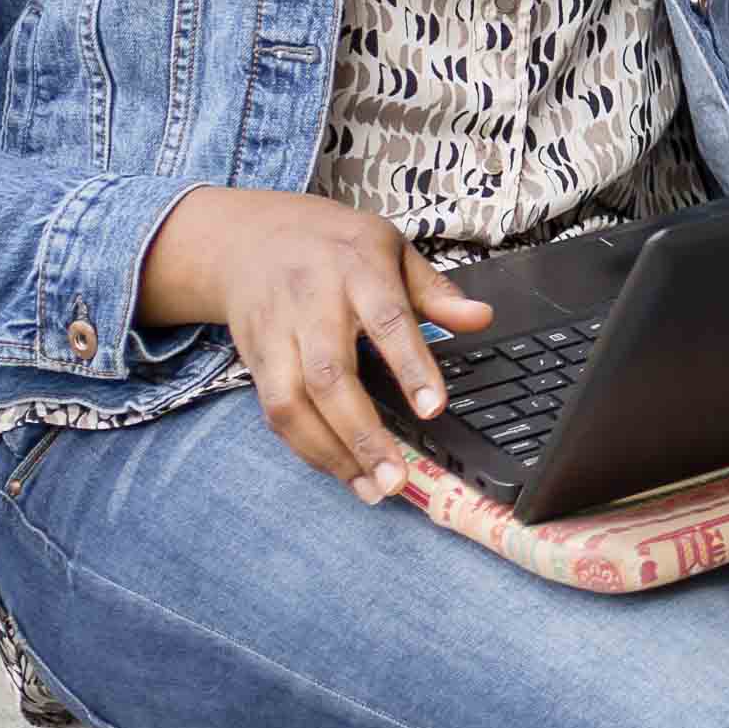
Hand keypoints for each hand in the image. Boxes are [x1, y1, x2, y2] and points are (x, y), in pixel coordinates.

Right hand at [137, 185, 493, 503]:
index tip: (433, 409)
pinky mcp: (253, 360)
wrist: (247, 239)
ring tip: (370, 488)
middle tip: (396, 478)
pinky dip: (305, 447)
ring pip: (291, 403)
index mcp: (357, 270)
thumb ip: (435, 291)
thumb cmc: (333, 244)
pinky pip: (274, 411)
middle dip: (362, 433)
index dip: (411, 366)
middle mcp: (311, 304)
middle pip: (330, 375)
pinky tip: (339, 470)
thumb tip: (481, 317)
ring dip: (330, 453)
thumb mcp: (391, 248)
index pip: (387, 320)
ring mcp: (276, 334)